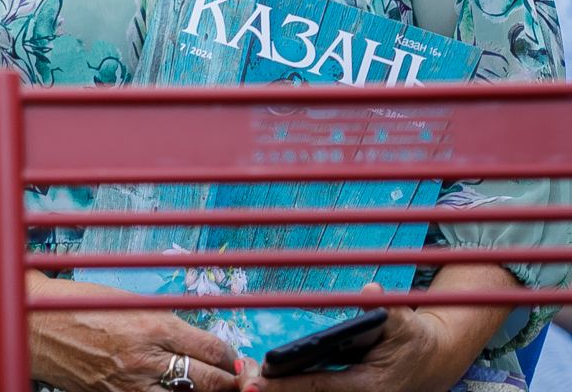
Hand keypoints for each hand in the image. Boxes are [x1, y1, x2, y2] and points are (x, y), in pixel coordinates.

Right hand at [25, 279, 240, 391]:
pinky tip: (171, 391)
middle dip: (231, 383)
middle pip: (211, 381)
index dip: (231, 358)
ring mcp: (131, 385)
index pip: (213, 350)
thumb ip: (164, 322)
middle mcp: (147, 358)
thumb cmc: (76, 305)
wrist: (33, 325)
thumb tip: (197, 343)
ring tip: (209, 390)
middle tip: (238, 383)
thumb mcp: (127, 301)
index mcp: (153, 324)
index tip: (236, 361)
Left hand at [249, 285, 478, 391]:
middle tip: (242, 382)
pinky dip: (293, 389)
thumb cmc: (413, 337)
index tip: (256, 381)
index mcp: (369, 385)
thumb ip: (386, 309)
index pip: (318, 386)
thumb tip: (371, 292)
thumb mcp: (403, 320)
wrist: (433, 361)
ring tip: (245, 381)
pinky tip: (268, 382)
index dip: (285, 385)